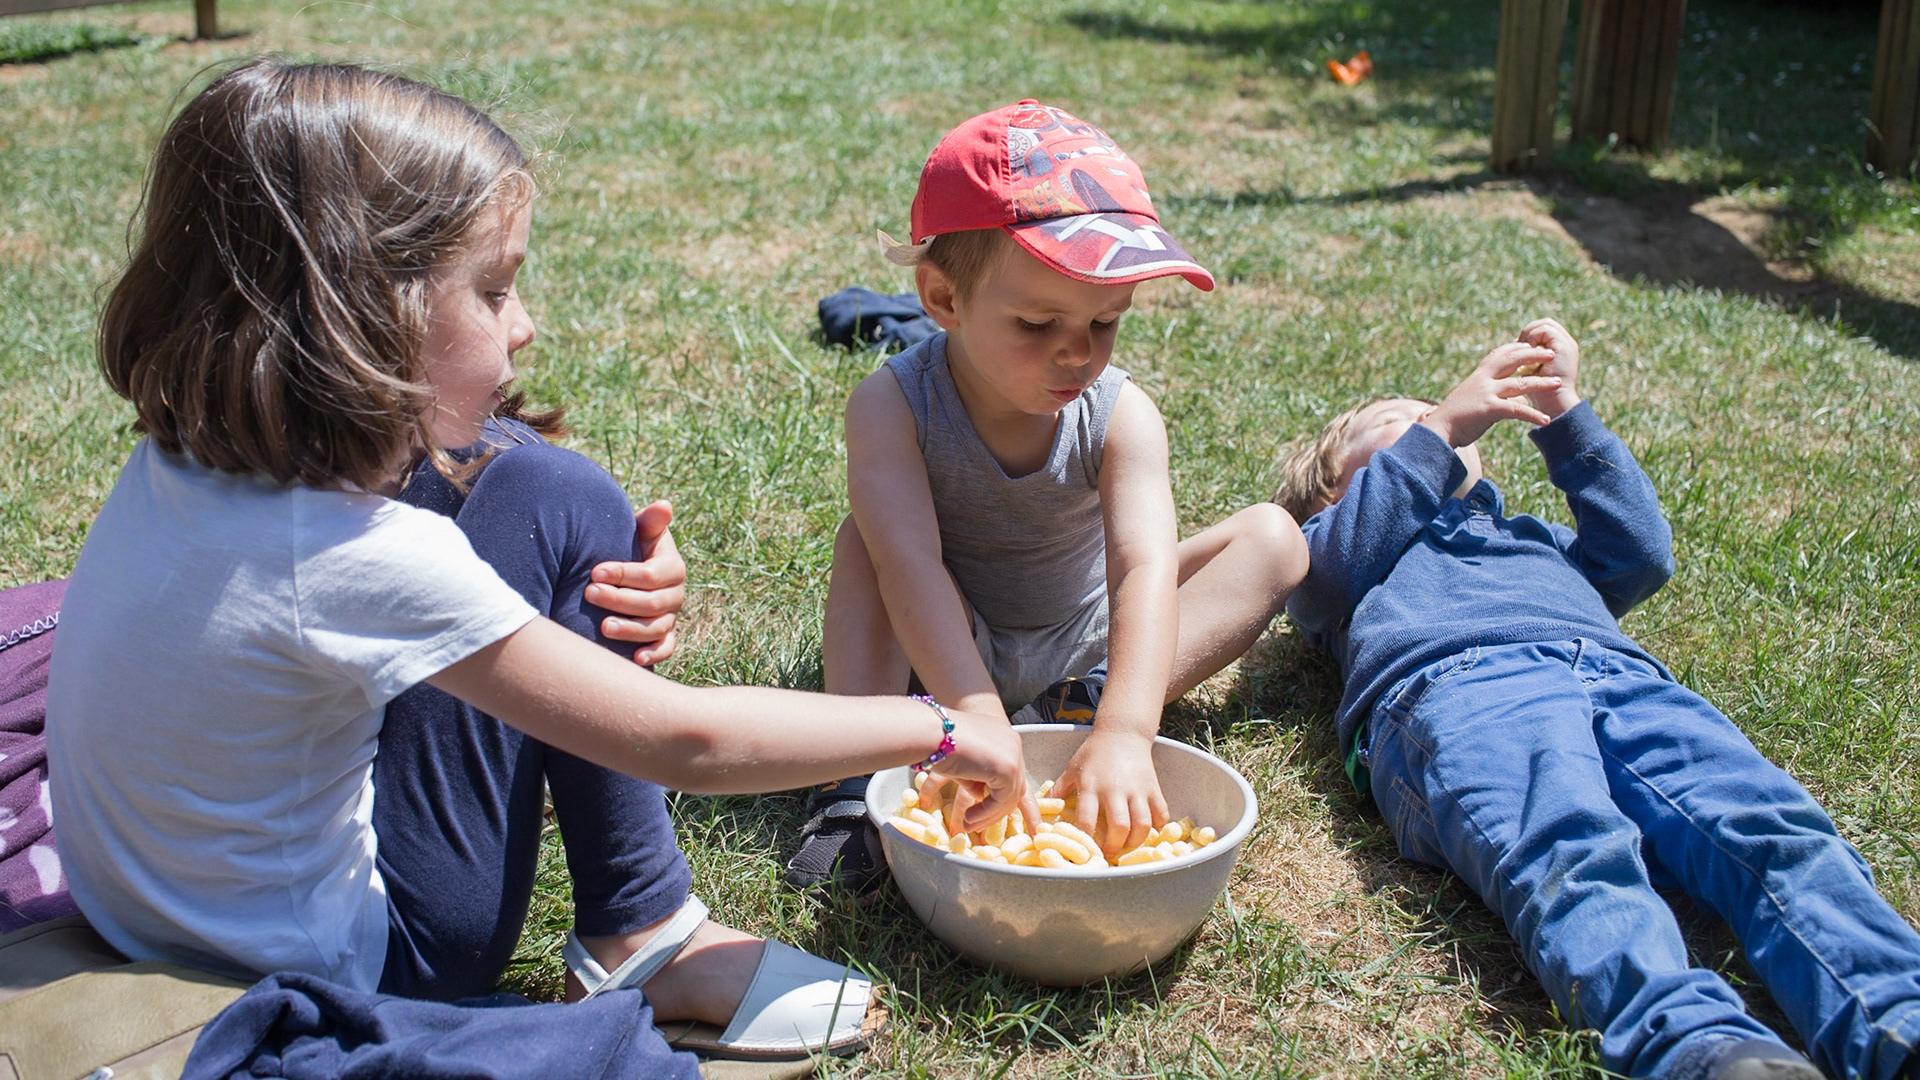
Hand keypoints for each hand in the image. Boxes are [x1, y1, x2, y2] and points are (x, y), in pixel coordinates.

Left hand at [586, 500, 686, 666]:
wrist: (627, 571)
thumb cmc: (629, 546)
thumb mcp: (640, 532)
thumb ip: (650, 521)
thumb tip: (664, 505)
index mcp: (673, 568)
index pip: (652, 575)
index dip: (624, 574)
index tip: (595, 572)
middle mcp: (676, 595)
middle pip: (652, 604)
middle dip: (620, 600)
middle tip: (589, 594)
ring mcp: (670, 618)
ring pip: (655, 629)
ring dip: (630, 629)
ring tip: (603, 626)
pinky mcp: (664, 637)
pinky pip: (666, 649)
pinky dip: (654, 655)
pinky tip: (635, 658)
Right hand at [918, 708, 1037, 835]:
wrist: (929, 731)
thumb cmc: (936, 742)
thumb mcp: (962, 761)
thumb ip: (975, 777)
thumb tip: (980, 796)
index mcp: (1003, 738)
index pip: (1013, 774)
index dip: (1009, 798)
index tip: (1007, 820)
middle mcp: (1012, 744)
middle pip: (1013, 786)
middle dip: (994, 811)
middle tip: (973, 825)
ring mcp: (1013, 754)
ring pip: (1008, 796)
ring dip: (987, 815)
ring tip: (968, 826)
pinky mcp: (1007, 767)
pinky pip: (1000, 800)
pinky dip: (985, 813)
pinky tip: (968, 819)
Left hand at [1052, 729, 1169, 855]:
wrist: (1122, 733)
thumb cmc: (1094, 753)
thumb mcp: (1072, 768)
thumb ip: (1059, 789)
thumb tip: (1041, 808)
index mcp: (1091, 786)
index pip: (1087, 819)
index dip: (1086, 840)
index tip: (1085, 852)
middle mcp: (1115, 789)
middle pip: (1119, 826)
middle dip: (1114, 846)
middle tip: (1108, 854)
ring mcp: (1137, 789)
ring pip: (1142, 823)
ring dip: (1136, 841)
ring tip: (1128, 846)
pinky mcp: (1154, 787)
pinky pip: (1161, 813)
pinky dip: (1158, 827)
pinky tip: (1149, 832)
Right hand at [1419, 341, 1563, 448]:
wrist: (1439, 429)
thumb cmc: (1456, 417)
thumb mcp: (1474, 399)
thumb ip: (1495, 395)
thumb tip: (1518, 401)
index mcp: (1479, 375)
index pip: (1500, 354)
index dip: (1516, 347)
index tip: (1531, 344)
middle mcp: (1484, 379)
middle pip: (1513, 361)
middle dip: (1534, 356)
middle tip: (1552, 354)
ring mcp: (1487, 393)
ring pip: (1520, 384)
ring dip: (1541, 383)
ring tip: (1558, 383)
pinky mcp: (1489, 409)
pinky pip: (1517, 410)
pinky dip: (1533, 415)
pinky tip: (1546, 420)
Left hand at [1516, 317, 1581, 419]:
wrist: (1553, 404)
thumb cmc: (1538, 393)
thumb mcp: (1530, 370)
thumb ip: (1526, 356)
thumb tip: (1512, 343)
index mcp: (1560, 350)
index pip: (1543, 330)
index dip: (1528, 334)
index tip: (1516, 348)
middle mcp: (1566, 344)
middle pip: (1545, 323)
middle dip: (1528, 332)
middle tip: (1517, 346)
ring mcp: (1567, 344)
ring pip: (1545, 324)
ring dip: (1529, 335)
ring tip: (1522, 351)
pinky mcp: (1564, 346)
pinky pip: (1545, 330)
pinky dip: (1533, 338)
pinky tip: (1527, 352)